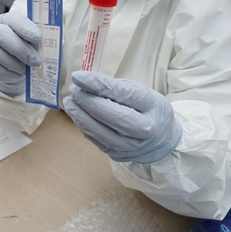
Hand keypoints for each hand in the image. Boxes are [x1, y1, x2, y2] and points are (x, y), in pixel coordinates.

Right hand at [0, 12, 41, 95]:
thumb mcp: (34, 39)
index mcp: (7, 19)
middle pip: (1, 35)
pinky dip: (5, 73)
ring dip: (14, 64)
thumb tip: (54, 41)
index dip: (25, 28)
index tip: (38, 38)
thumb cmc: (25, 47)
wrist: (11, 62)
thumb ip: (42, 37)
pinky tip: (15, 74)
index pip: (14, 19)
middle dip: (21, 50)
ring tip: (26, 69)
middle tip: (36, 61)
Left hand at [63, 71, 181, 163]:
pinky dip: (83, 125)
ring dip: (80, 115)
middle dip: (88, 101)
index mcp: (152, 105)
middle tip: (73, 90)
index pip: (123, 93)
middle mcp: (144, 128)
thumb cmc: (147, 109)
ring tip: (69, 101)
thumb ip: (115, 88)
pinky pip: (95, 139)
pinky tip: (76, 114)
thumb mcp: (139, 91)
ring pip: (100, 131)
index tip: (78, 77)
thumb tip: (86, 83)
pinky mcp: (117, 154)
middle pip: (112, 115)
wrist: (161, 140)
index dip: (97, 84)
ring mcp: (131, 145)